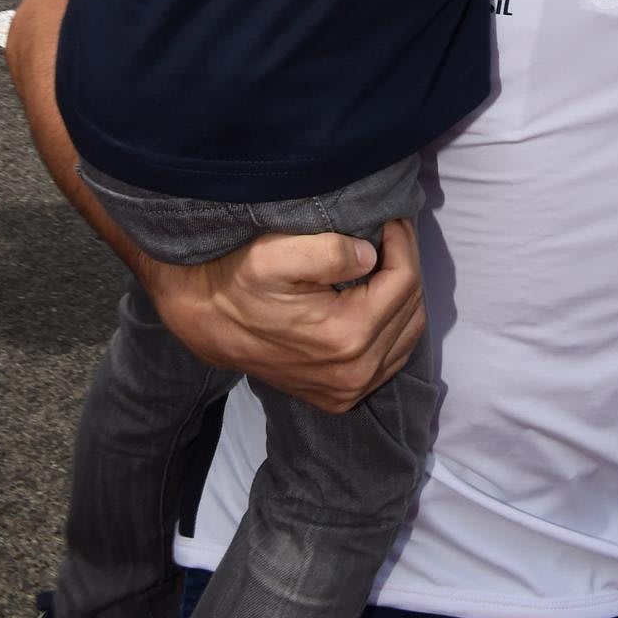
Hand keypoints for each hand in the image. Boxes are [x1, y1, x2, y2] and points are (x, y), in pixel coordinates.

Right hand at [144, 218, 425, 412]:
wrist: (206, 320)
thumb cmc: (240, 280)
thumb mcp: (276, 254)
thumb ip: (329, 251)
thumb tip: (371, 254)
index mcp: (345, 335)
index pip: (404, 281)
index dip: (402, 242)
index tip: (388, 219)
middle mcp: (354, 371)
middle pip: (411, 307)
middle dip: (405, 264)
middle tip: (389, 235)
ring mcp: (348, 390)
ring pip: (408, 334)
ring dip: (403, 294)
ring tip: (384, 262)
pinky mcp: (341, 397)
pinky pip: (392, 359)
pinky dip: (394, 326)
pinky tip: (377, 298)